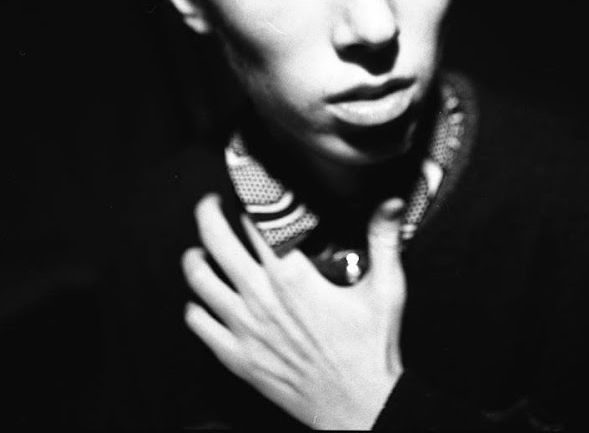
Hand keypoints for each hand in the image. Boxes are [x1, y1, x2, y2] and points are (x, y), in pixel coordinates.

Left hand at [182, 194, 406, 429]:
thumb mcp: (386, 288)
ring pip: (200, 280)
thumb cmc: (371, 348)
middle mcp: (261, 297)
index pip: (258, 220)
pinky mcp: (237, 356)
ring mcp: (244, 328)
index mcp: (294, 276)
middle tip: (210, 202)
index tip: (247, 180)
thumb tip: (392, 201)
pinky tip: (203, 298)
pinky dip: (195, 305)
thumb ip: (384, 239)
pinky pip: (199, 323)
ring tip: (199, 247)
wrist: (358, 408)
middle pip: (217, 241)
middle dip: (208, 213)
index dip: (250, 194)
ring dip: (195, 257)